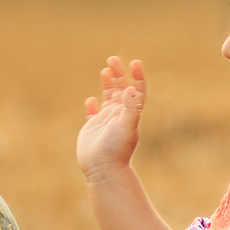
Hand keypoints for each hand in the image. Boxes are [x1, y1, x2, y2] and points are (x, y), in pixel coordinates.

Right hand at [76, 56, 145, 176]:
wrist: (103, 170)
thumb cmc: (116, 149)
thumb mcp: (126, 127)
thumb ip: (131, 108)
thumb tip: (133, 89)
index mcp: (130, 114)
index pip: (137, 91)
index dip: (137, 77)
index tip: (134, 62)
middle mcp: (119, 116)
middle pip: (121, 90)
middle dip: (119, 74)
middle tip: (113, 59)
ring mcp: (106, 122)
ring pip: (108, 98)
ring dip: (108, 84)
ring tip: (106, 70)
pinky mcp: (92, 129)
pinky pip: (93, 114)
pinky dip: (93, 106)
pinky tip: (91, 100)